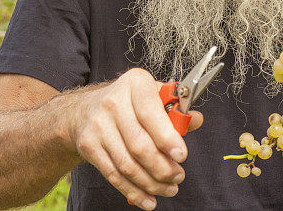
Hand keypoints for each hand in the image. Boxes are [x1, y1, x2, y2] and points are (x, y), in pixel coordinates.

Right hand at [70, 68, 203, 209]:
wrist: (86, 109)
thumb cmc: (129, 103)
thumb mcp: (153, 96)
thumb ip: (176, 110)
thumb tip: (196, 120)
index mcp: (135, 84)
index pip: (150, 113)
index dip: (167, 138)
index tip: (181, 155)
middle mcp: (113, 102)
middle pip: (140, 145)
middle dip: (163, 168)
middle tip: (178, 176)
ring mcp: (98, 125)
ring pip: (128, 164)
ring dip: (152, 183)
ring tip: (169, 188)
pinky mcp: (88, 145)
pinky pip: (114, 175)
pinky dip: (133, 192)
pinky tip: (149, 199)